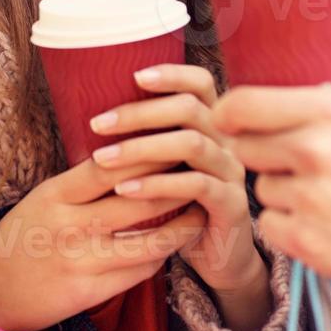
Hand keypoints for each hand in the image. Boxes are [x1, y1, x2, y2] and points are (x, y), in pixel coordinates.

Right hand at [0, 152, 204, 330]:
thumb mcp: (45, 198)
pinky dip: (163, 254)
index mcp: (56, 194)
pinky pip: (140, 271)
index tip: (177, 139)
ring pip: (149, 240)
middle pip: (138, 200)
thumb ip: (84, 182)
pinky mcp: (90, 291)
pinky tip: (176, 242)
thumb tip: (133, 153)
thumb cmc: (24, 235)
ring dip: (182, 224)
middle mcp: (69, 225)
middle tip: (204, 172)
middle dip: (177, 184)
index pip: (110, 165)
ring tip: (201, 208)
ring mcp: (81, 260)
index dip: (148, 152)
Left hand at [90, 63, 269, 319]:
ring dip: (141, 149)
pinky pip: (197, 186)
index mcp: (213, 125)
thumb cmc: (182, 206)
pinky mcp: (232, 204)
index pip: (201, 83)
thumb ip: (149, 138)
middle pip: (191, 108)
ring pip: (192, 144)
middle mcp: (227, 142)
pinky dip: (158, 184)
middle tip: (98, 124)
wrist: (219, 257)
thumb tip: (97, 114)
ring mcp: (233, 171)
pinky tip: (127, 190)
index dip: (172, 74)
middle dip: (140, 112)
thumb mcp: (166, 167)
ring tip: (101, 159)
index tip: (134, 76)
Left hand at [212, 32, 330, 292]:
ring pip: (260, 186)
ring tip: (316, 191)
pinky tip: (317, 220)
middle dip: (261, 149)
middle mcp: (311, 152)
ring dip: (279, 188)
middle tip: (289, 156)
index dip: (228, 111)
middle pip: (244, 146)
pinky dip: (286, 224)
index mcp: (328, 112)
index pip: (243, 104)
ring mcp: (306, 198)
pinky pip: (270, 223)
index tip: (228, 117)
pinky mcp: (304, 240)